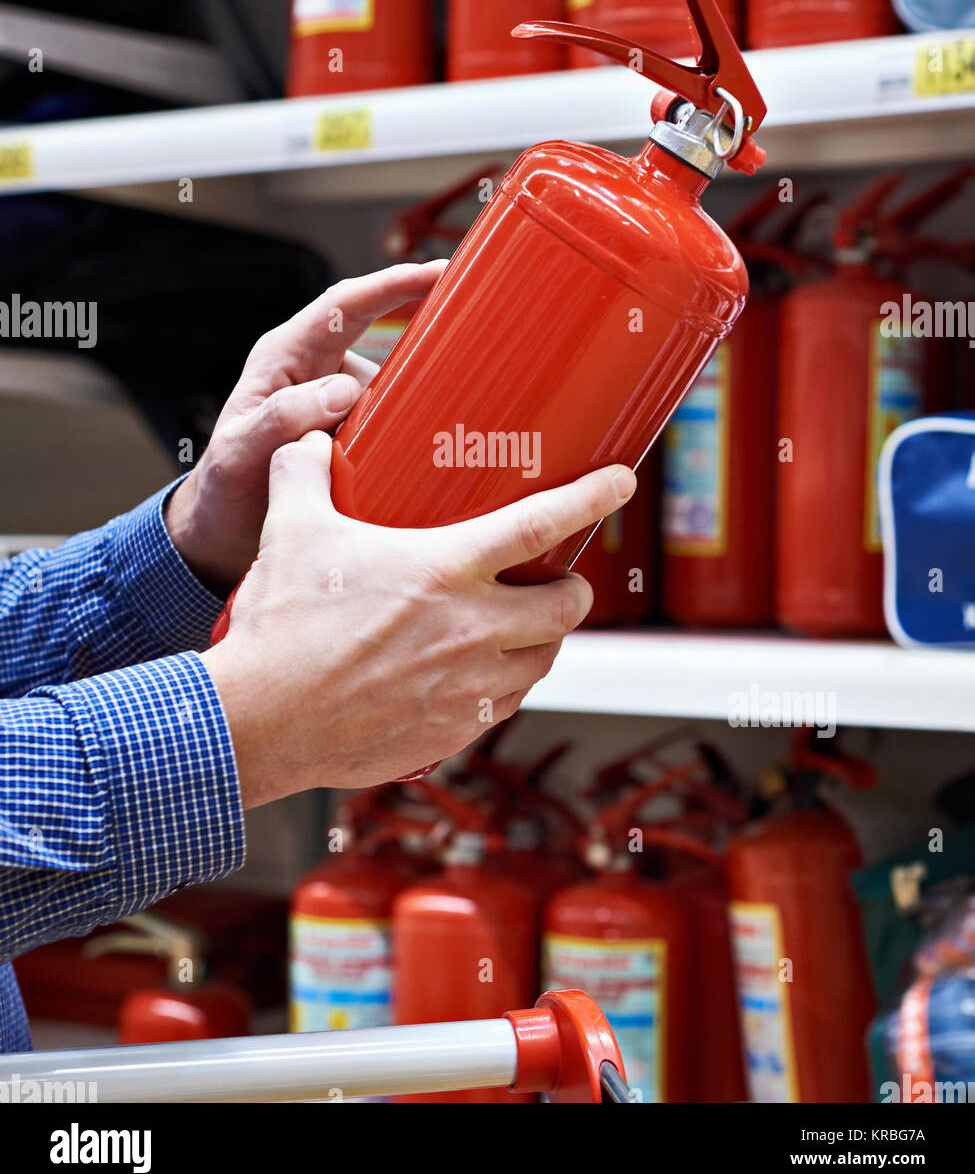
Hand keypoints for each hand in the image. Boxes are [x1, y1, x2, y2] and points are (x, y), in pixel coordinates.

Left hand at [166, 261, 446, 590]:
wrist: (222, 534)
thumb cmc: (222, 491)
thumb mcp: (240, 454)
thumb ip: (282, 418)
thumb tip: (342, 390)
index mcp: (285, 357)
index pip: (345, 305)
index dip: (392, 284)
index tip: (437, 273)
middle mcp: (315, 370)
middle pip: (382, 339)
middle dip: (426, 340)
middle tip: (473, 347)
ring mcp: (337, 402)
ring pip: (393, 387)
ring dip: (415, 404)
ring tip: (434, 431)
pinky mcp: (353, 432)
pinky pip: (392, 421)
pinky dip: (409, 433)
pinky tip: (424, 455)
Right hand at [201, 430, 635, 804]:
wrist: (260, 723)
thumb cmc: (281, 627)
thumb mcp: (290, 531)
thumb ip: (305, 473)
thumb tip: (312, 440)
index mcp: (446, 570)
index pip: (543, 523)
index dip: (593, 496)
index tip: (622, 481)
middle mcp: (473, 630)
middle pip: (568, 603)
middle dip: (573, 586)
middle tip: (555, 576)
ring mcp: (469, 687)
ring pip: (545, 658)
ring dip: (543, 637)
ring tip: (519, 623)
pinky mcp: (455, 732)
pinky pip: (507, 704)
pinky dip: (505, 683)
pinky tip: (478, 672)